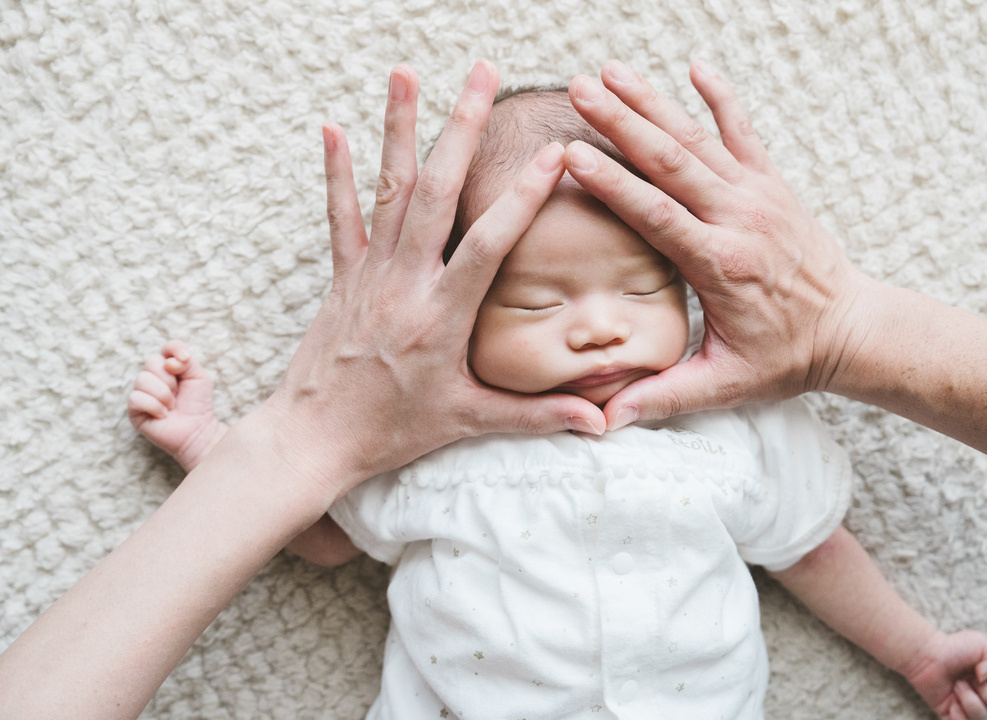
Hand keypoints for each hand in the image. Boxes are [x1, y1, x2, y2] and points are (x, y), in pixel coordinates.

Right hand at [128, 340, 226, 471]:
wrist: (197, 430)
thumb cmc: (198, 404)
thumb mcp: (199, 378)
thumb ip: (187, 363)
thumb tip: (168, 362)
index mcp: (168, 367)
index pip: (167, 347)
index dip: (174, 349)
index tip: (186, 359)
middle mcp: (152, 377)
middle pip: (152, 362)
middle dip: (170, 379)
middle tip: (178, 394)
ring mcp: (141, 392)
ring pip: (142, 379)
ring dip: (163, 395)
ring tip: (172, 406)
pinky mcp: (133, 409)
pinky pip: (137, 398)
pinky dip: (155, 407)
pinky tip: (163, 415)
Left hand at [259, 62, 604, 499]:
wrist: (313, 440)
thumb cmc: (393, 433)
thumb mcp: (469, 422)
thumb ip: (538, 415)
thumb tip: (600, 421)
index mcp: (441, 316)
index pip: (490, 243)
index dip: (524, 197)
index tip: (554, 154)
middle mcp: (404, 284)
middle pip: (435, 192)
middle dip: (461, 127)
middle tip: (482, 73)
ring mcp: (368, 275)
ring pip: (387, 190)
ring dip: (399, 128)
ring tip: (407, 72)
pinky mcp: (342, 278)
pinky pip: (339, 216)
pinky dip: (336, 172)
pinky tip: (332, 128)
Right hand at [564, 60, 874, 428]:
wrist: (853, 331)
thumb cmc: (786, 360)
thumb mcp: (725, 386)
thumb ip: (663, 397)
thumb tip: (604, 421)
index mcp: (721, 264)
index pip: (655, 214)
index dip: (611, 183)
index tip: (571, 154)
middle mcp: (740, 219)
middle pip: (671, 160)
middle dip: (621, 120)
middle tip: (577, 88)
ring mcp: (759, 196)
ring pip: (700, 138)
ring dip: (653, 101)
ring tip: (610, 70)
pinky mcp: (773, 185)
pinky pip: (745, 131)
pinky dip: (721, 97)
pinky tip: (696, 66)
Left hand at [901, 630, 986, 719]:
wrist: (925, 654)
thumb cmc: (952, 647)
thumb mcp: (981, 644)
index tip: (982, 671)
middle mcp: (980, 691)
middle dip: (984, 691)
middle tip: (964, 678)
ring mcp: (965, 703)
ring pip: (981, 716)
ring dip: (969, 701)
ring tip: (956, 686)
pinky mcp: (950, 712)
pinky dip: (959, 715)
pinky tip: (951, 703)